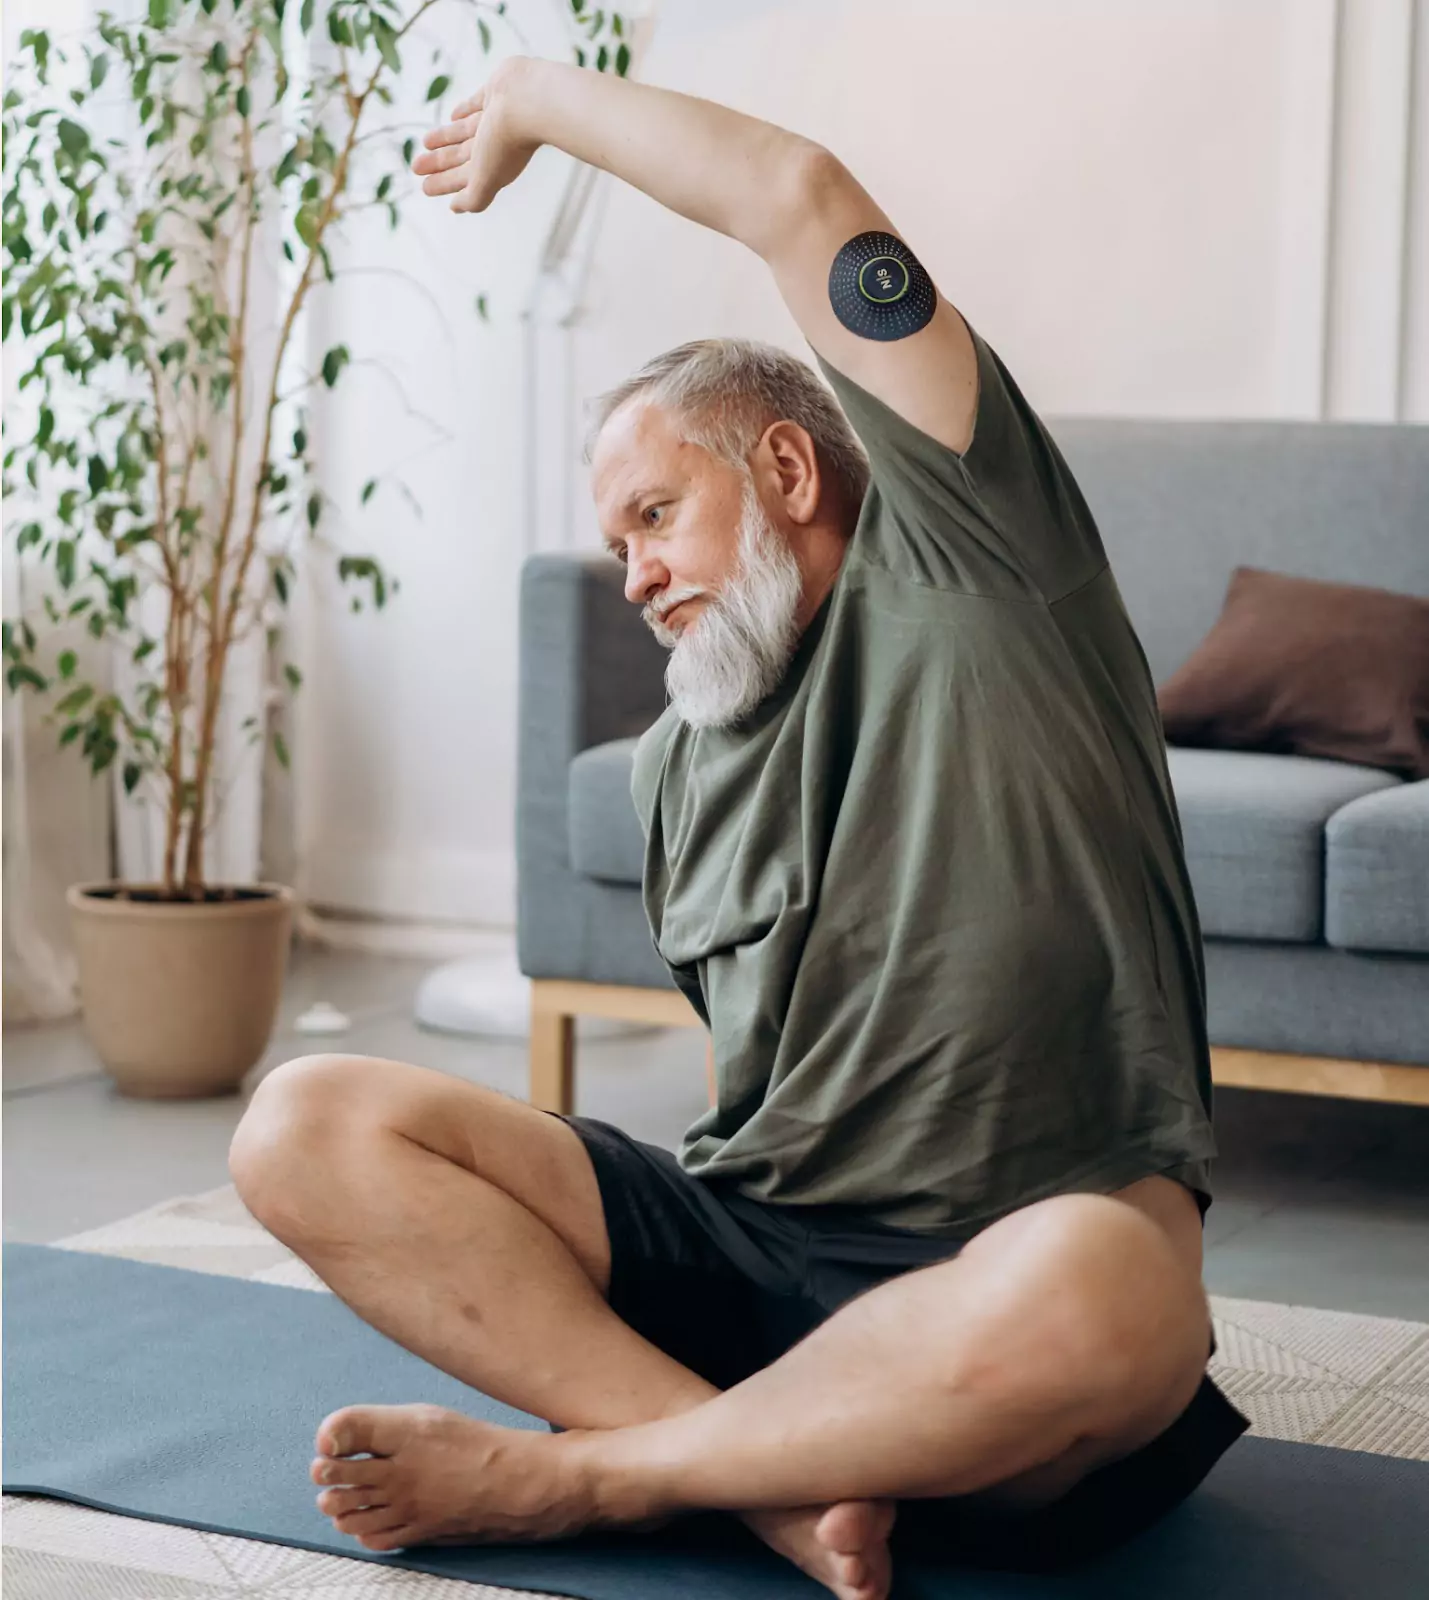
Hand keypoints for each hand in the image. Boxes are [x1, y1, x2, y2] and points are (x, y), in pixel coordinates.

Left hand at [411, 59, 541, 213]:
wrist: (528, 101)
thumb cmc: (506, 142)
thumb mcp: (485, 178)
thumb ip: (474, 197)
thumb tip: (457, 208)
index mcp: (494, 167)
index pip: (464, 179)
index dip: (444, 184)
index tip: (425, 188)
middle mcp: (496, 146)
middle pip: (461, 157)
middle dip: (439, 163)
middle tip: (416, 167)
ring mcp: (496, 120)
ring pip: (464, 133)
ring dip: (445, 139)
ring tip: (425, 142)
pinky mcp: (497, 94)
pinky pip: (475, 105)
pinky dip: (463, 112)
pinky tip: (453, 115)